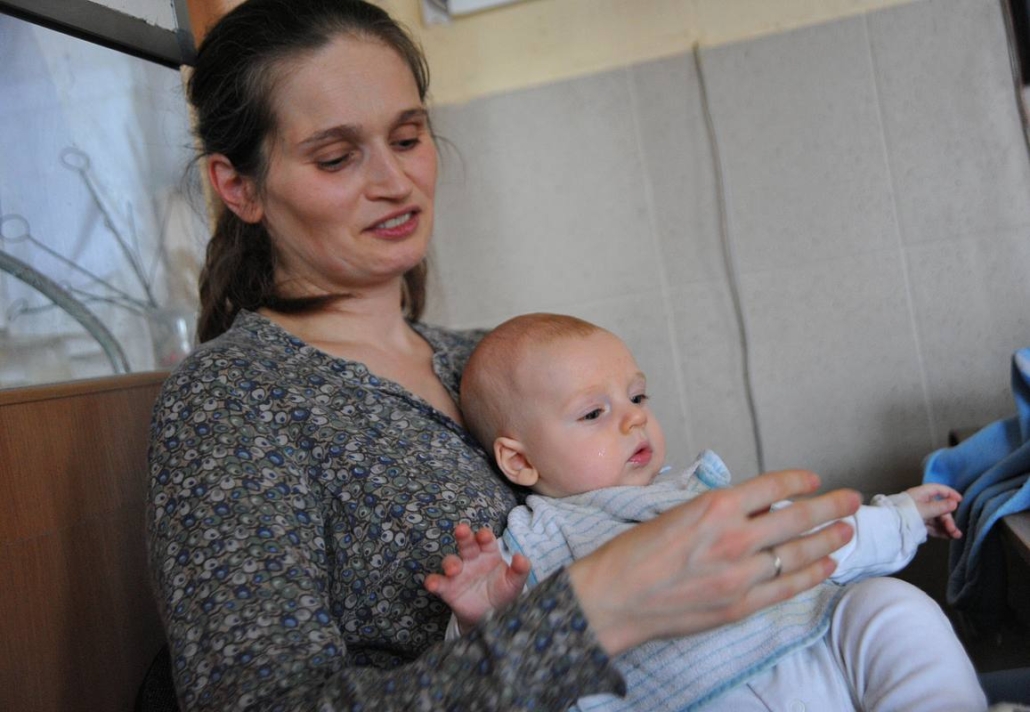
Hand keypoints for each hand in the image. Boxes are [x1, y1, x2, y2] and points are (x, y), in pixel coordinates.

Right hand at [424, 523, 531, 633]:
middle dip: (463, 536)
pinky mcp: (448, 589)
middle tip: (461, 530)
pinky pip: (438, 583)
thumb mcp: (515, 583)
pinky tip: (432, 583)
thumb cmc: (503, 593)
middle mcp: (472, 559)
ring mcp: (458, 573)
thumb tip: (521, 558)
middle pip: (466, 543)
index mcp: (489, 553)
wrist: (491, 616)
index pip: (486, 540)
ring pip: (450, 561)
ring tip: (453, 569)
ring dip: (450, 562)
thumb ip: (520, 570)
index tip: (484, 535)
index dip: (484, 536)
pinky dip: (433, 582)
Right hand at [567, 469, 859, 655]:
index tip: (814, 479)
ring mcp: (740, 574)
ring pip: (799, 553)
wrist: (612, 598)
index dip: (799, 482)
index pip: (772, 487)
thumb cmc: (631, 554)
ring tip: (847, 530)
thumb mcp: (674, 513)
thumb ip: (716, 510)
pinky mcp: (739, 605)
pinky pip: (787, 588)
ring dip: (828, 540)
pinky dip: (811, 575)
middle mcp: (734, 537)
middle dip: (831, 507)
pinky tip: (827, 565)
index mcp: (714, 507)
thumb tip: (751, 509)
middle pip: (797, 518)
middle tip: (851, 500)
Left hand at [905, 483, 962, 538]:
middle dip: (948, 519)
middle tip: (954, 530)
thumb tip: (955, 503)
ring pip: (937, 519)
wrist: (889, 527)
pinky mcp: (917, 524)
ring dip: (947, 527)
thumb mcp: (924, 510)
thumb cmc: (904, 514)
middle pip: (939, 508)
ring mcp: (919, 514)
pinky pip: (932, 526)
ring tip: (955, 536)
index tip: (960, 500)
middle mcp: (920, 503)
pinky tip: (948, 537)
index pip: (937, 490)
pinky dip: (940, 531)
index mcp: (920, 494)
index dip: (949, 493)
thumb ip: (940, 507)